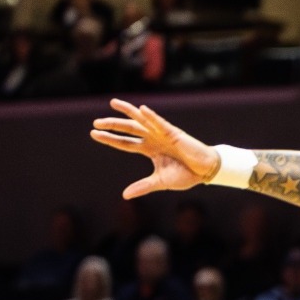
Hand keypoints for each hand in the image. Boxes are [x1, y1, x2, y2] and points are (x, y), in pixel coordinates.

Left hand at [90, 98, 220, 198]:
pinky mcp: (173, 132)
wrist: (205, 171)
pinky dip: (151, 116)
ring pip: (141, 120)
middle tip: (96, 123)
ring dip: (127, 112)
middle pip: (128, 129)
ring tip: (113, 104)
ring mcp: (162, 134)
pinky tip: (141, 110)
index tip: (94, 134)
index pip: (125, 143)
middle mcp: (153, 139)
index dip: (110, 139)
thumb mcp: (160, 181)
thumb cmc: (186, 175)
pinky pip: (160, 122)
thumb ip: (143, 186)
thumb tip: (125, 195)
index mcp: (149, 149)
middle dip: (112, 125)